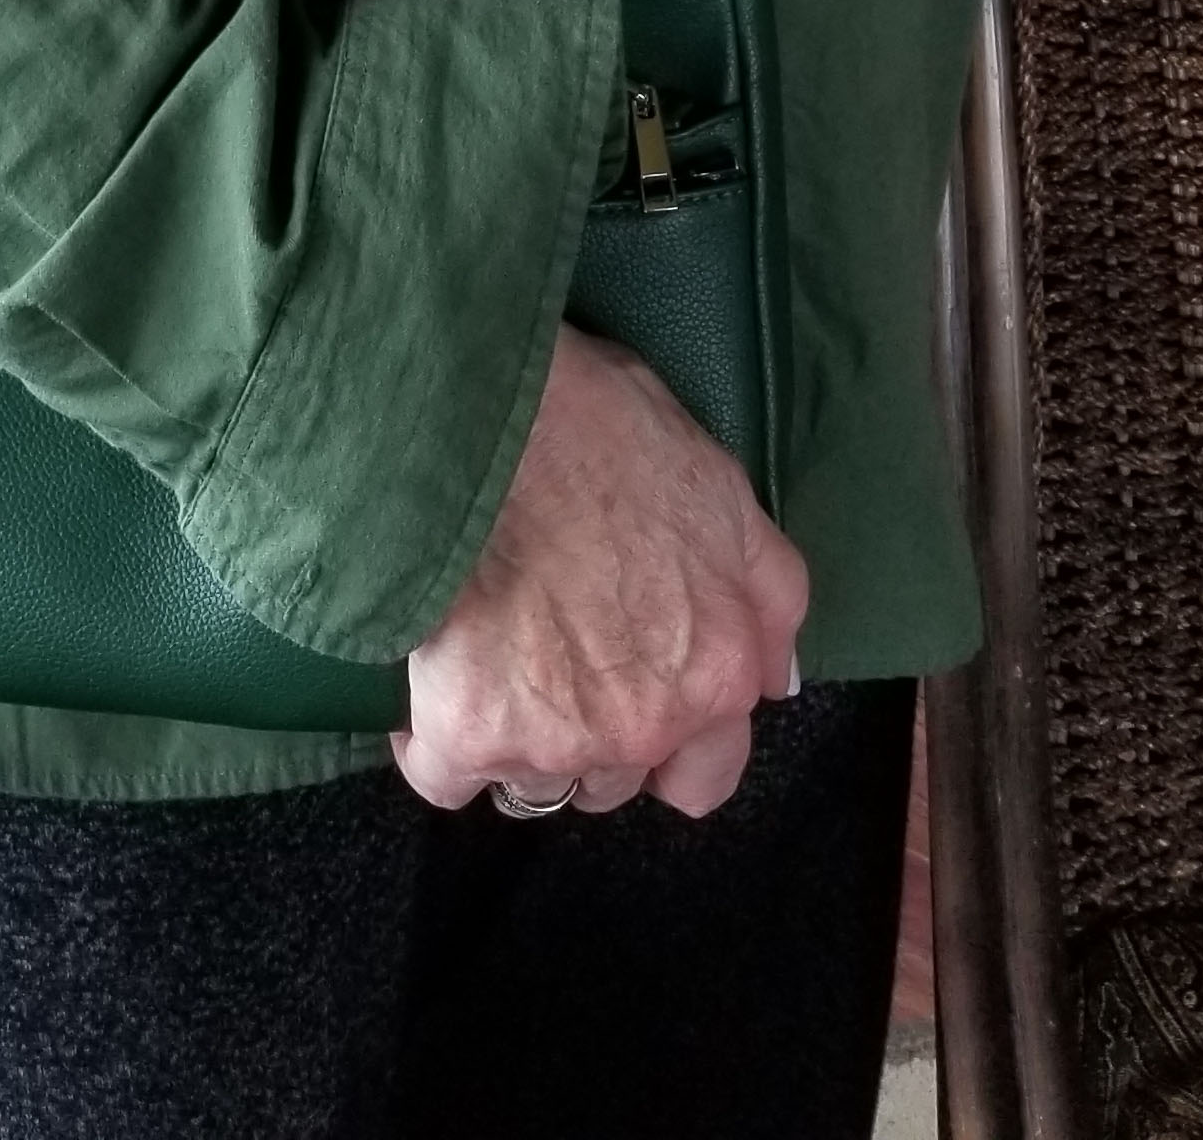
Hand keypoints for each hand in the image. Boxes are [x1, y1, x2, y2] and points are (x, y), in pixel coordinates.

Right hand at [394, 326, 809, 818]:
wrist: (487, 421)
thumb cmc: (603, 430)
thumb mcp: (723, 489)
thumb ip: (762, 594)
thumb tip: (771, 675)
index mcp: (717, 672)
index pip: (707, 776)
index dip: (672, 746)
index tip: (637, 698)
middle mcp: (645, 727)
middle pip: (613, 783)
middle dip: (590, 736)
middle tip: (554, 655)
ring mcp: (554, 741)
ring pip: (532, 782)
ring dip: (515, 738)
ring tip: (487, 652)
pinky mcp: (466, 738)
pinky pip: (443, 773)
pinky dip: (434, 738)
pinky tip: (431, 675)